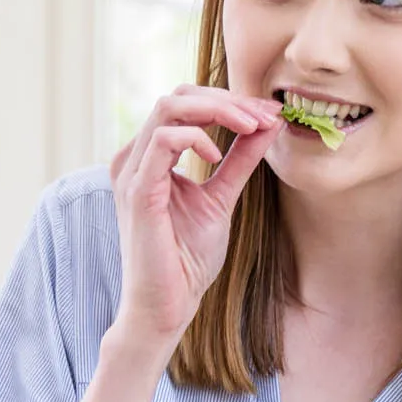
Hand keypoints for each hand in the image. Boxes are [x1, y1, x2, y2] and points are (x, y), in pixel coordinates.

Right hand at [108, 85, 280, 344]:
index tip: (269, 113)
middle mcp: (135, 157)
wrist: (167, 305)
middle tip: (264, 115)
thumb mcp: (222, 197)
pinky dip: (197, 138)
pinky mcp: (136, 190)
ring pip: (170, 106)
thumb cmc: (186, 259)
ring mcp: (132, 171)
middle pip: (178, 96)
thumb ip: (240, 159)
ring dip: (219, 110)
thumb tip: (267, 123)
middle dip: (227, 100)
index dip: (230, 101)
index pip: (187, 105)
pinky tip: (216, 156)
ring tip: (251, 127)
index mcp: (150, 156)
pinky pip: (163, 140)